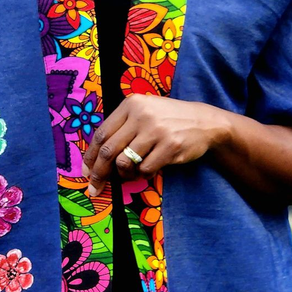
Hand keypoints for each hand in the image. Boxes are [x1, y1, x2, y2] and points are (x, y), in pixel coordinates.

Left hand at [81, 94, 231, 196]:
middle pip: (109, 150)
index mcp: (131, 104)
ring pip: (124, 162)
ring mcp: (156, 130)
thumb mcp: (144, 112)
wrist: (204, 121)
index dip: (91, 156)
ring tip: (131, 173)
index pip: (101, 134)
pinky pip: (145, 169)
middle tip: (95, 187)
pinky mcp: (170, 146)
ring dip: (124, 174)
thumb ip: (122, 127)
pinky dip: (144, 174)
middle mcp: (141, 115)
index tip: (87, 172)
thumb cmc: (168, 119)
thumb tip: (96, 157)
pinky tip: (150, 169)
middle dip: (99, 173)